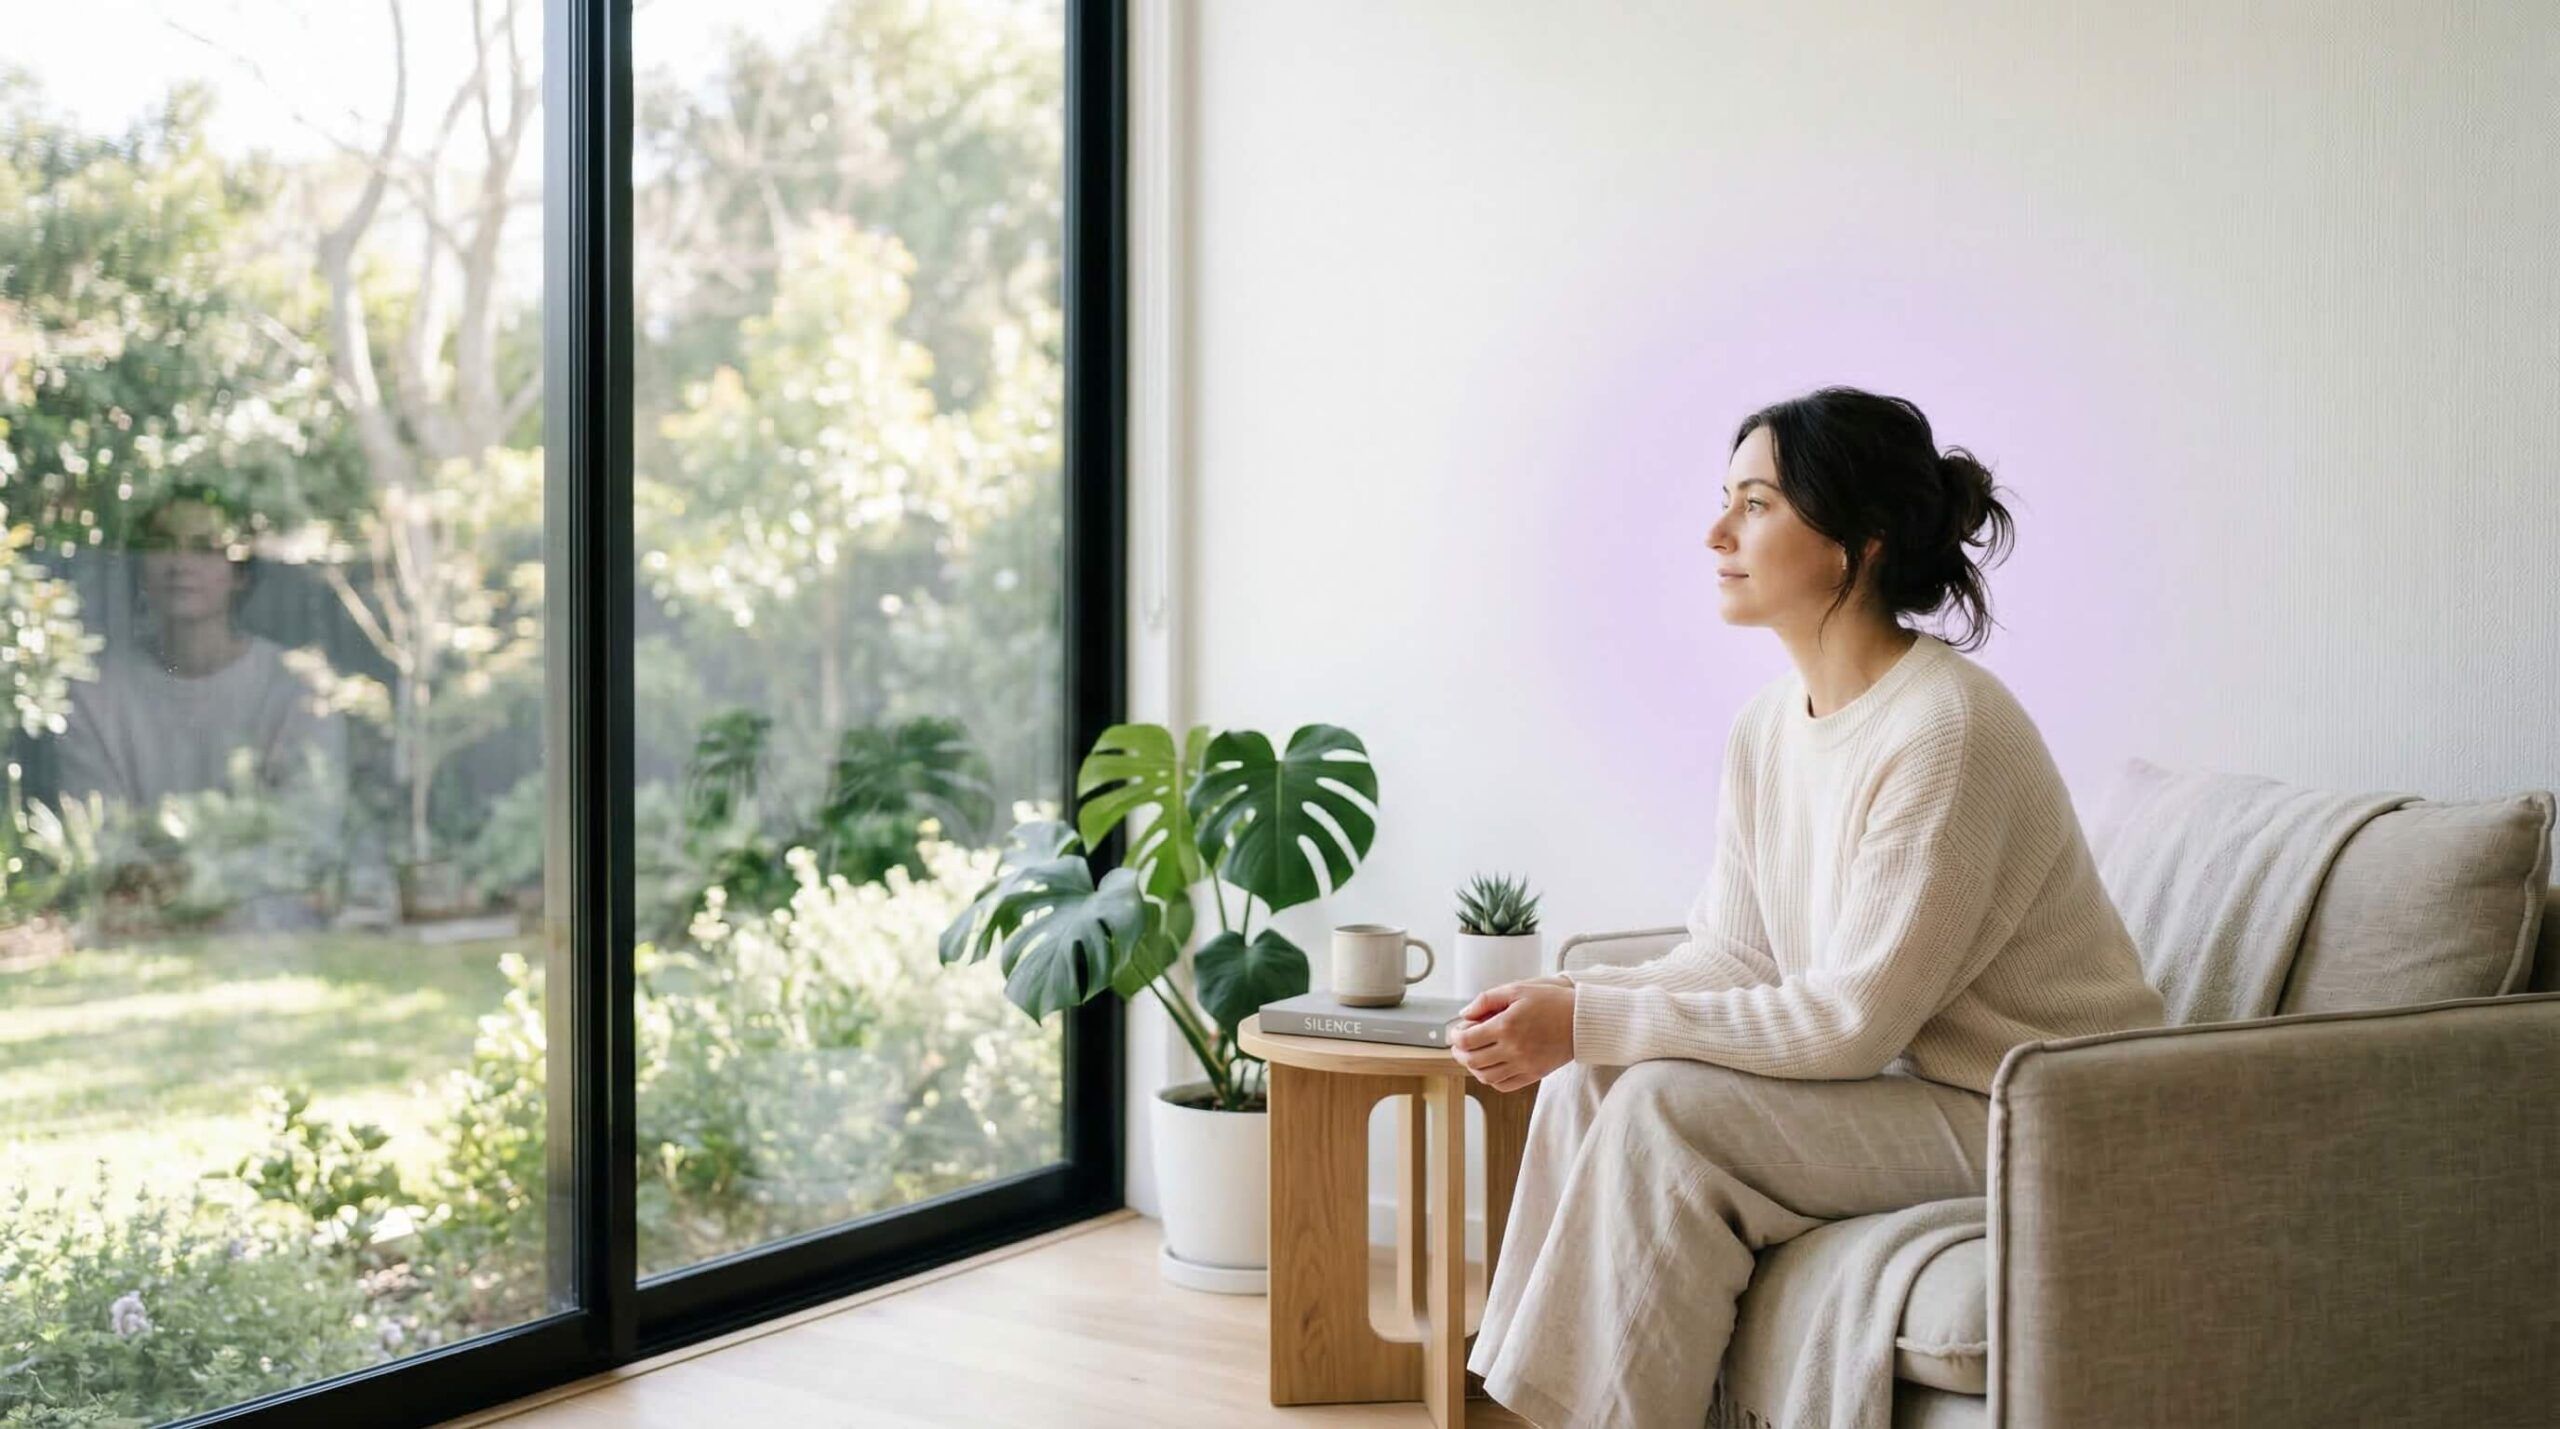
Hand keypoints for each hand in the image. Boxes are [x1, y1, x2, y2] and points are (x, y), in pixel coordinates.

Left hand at [1449, 978, 1576, 1092]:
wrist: (1583, 1020)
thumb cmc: (1552, 1001)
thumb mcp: (1518, 989)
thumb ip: (1487, 999)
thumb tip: (1465, 1013)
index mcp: (1506, 1026)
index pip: (1466, 1040)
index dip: (1455, 1036)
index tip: (1456, 1031)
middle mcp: (1513, 1049)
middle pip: (1472, 1060)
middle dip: (1459, 1052)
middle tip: (1459, 1044)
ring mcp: (1524, 1064)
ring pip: (1485, 1076)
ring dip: (1473, 1067)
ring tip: (1473, 1055)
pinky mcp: (1534, 1074)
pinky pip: (1504, 1085)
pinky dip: (1491, 1079)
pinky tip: (1491, 1066)